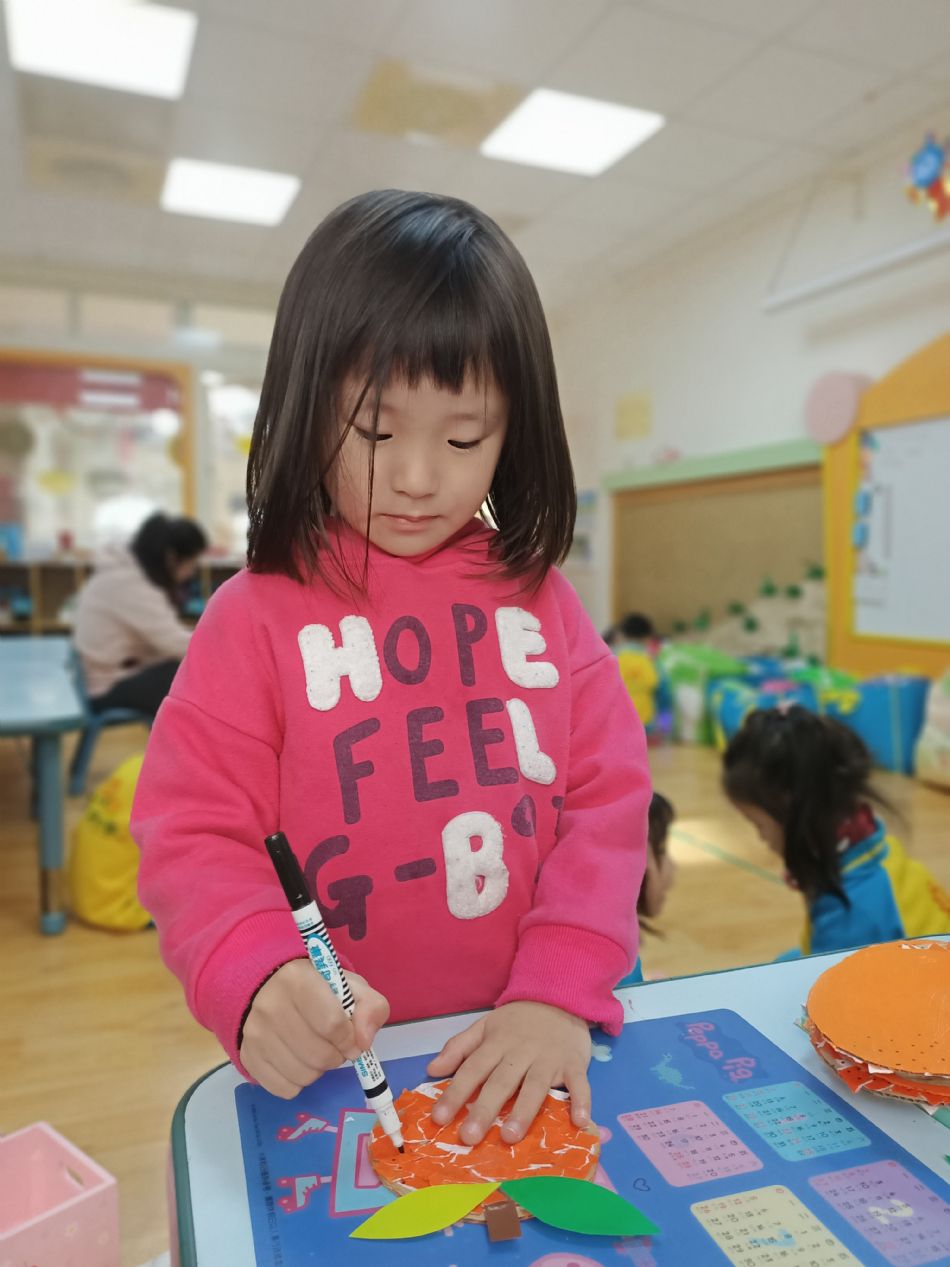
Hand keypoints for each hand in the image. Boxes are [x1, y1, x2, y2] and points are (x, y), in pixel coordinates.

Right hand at [240, 960, 388, 1098]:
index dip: (350, 1039)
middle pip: (318, 1055)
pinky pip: (284, 1089)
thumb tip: (363, 1043)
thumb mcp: (350, 986)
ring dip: (319, 1070)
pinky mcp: (247, 1057)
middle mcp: (269, 1005)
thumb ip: (370, 1007)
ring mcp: (254, 1033)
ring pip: (302, 1075)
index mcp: (297, 980)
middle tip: (335, 1046)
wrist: (270, 987)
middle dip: (337, 1056)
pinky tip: (298, 1060)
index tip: (352, 1040)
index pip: (332, 1024)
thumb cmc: (317, 988)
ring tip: (317, 1050)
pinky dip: (299, 1082)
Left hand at [426, 1001, 591, 1145]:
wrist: (559, 996)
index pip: (472, 1069)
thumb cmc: (518, 1021)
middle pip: (500, 1082)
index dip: (454, 1093)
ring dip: (523, 1111)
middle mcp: (520, 1052)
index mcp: (496, 1043)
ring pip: (535, 1085)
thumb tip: (432, 1070)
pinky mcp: (574, 1063)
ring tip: (510, 1136)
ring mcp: (548, 1058)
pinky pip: (579, 1083)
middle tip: (468, 1137)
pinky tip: (579, 1122)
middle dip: (484, 1110)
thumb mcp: (485, 1026)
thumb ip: (459, 1047)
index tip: (438, 1118)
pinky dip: (581, 1101)